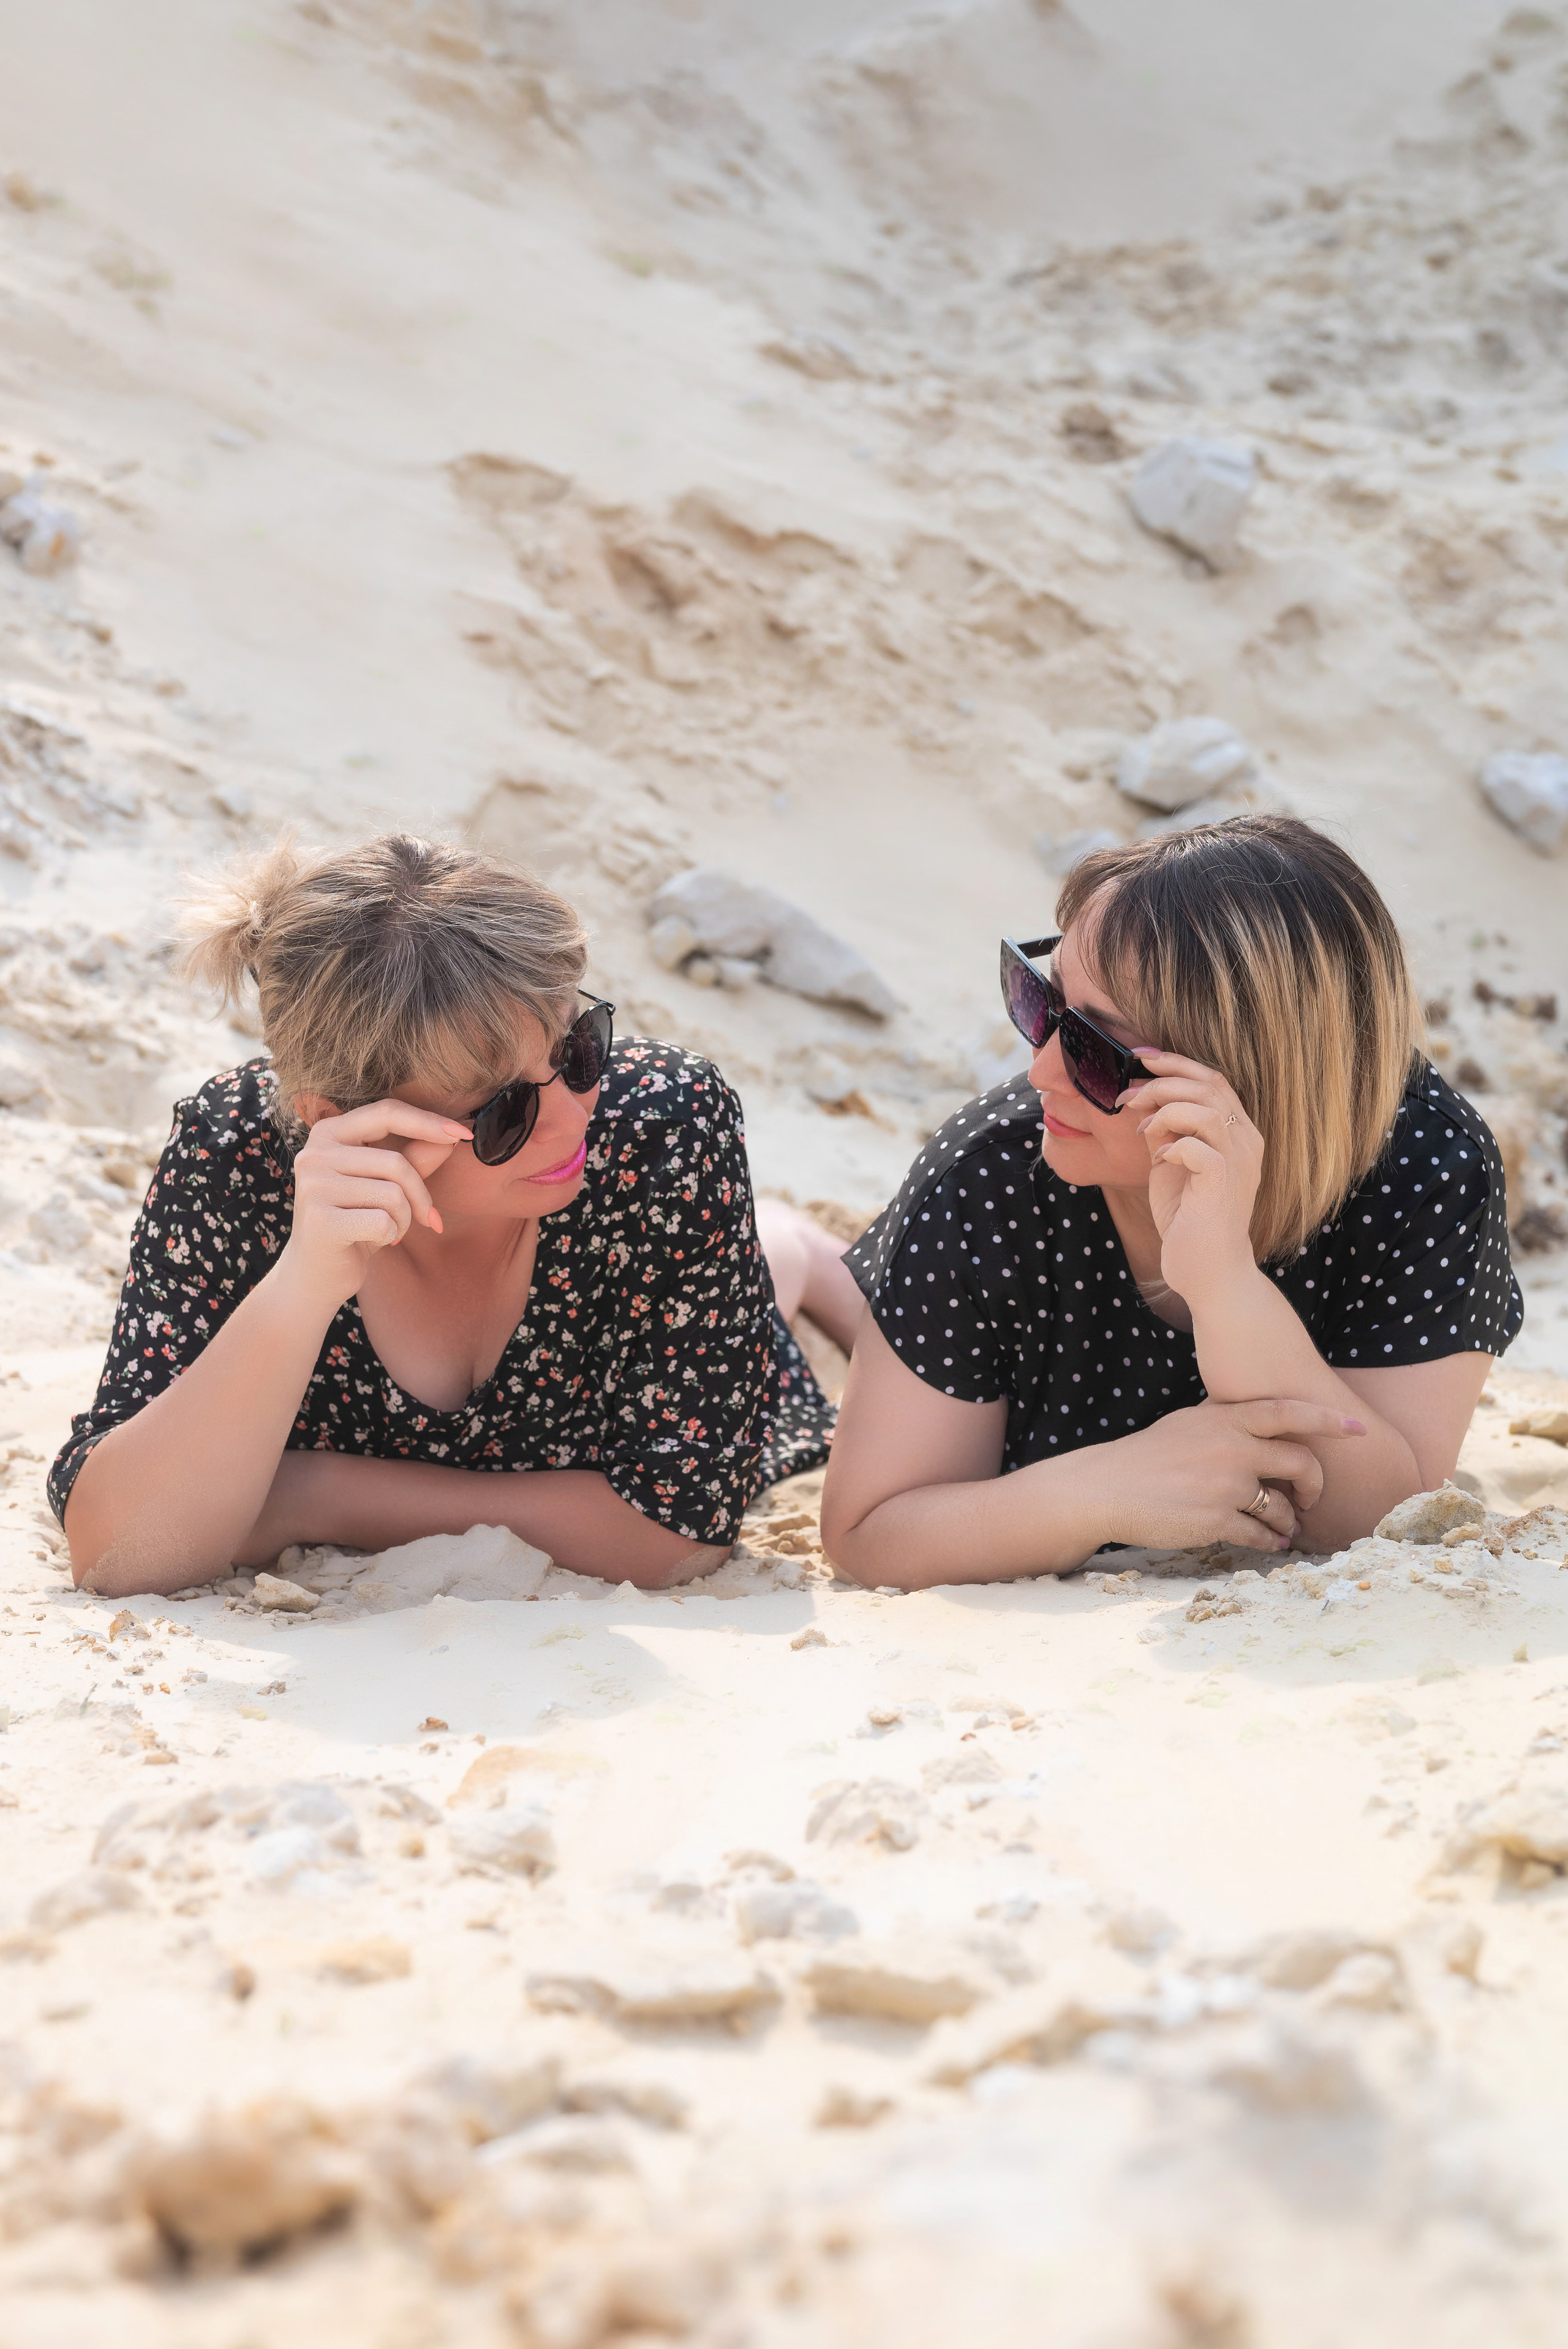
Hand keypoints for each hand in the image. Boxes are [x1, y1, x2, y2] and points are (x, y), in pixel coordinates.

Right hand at [280, 1100, 472, 1311]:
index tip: (463, 1134)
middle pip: (395, 1163)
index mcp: (329, 1133)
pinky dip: (391, 1235)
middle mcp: (314, 1153)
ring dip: (404, 1219)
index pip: (386, 1112)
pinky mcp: (319, 1220)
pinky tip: (373, 1242)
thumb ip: (415, 1158)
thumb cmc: (356, 1223)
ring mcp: (313, 1185)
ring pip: (392, 1194)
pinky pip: (383, 1221)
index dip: (428, 1122)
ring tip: (388, 1230)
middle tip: (424, 1218)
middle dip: (420, 1195)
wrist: (317, 1273)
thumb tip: (453, 1137)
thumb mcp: (386, 1186)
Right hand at [1104, 1397, 1365, 1554]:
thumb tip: (1267, 1431)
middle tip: (1308, 1498)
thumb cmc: (1147, 1456)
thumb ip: (1228, 1424)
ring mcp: (1225, 1485)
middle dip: (1314, 1485)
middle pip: (1300, 1462)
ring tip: (1283, 1527)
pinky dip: (1271, 1542)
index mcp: (1224, 1417)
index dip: (1328, 1420)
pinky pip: (1261, 1535)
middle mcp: (1230, 1447)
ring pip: (1282, 1506)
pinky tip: (1270, 1544)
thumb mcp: (1189, 1424)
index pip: (1288, 1412)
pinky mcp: (1215, 1519)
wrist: (1107, 1487)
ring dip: (1289, 1520)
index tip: (1357, 1429)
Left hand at [1119, 1052, 1262, 1303]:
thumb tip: (1144, 1103)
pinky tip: (1158, 1160)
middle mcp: (1246, 1141)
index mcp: (1238, 1133)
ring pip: (1205, 1107)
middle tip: (1128, 1094)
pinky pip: (1197, 1145)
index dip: (1176, 1063)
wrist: (1207, 1269)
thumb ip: (1166, 1131)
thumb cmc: (1189, 1219)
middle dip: (1162, 1080)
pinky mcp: (1223, 1183)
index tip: (1141, 1059)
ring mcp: (1238, 1161)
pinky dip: (1170, 1145)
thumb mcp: (1172, 1164)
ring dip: (1164, 1108)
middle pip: (1209, 1084)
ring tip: (1142, 1127)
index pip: (1213, 1080)